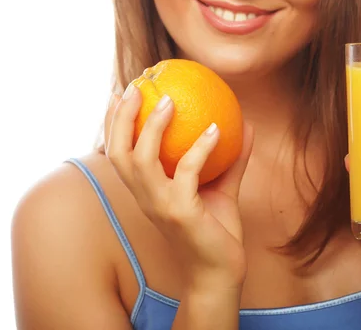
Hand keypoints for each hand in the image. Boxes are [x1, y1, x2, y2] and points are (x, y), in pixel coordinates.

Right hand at [104, 85, 253, 291]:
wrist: (220, 273)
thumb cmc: (216, 230)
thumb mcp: (221, 187)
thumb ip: (229, 157)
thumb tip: (246, 125)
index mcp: (147, 190)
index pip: (119, 152)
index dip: (114, 123)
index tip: (122, 92)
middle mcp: (145, 196)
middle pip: (118, 152)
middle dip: (120, 118)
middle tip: (136, 87)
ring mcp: (160, 205)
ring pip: (142, 160)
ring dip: (152, 127)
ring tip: (169, 101)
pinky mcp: (181, 213)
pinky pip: (187, 172)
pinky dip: (200, 148)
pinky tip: (217, 129)